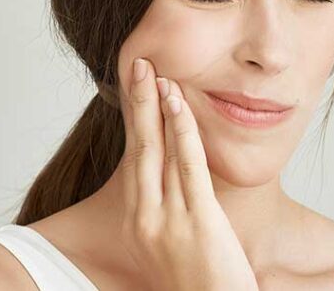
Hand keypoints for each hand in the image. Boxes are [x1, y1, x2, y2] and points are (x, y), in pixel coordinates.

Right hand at [118, 58, 258, 290]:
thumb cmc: (199, 286)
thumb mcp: (175, 246)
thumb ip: (172, 212)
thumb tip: (176, 179)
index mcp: (138, 224)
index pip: (133, 160)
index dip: (135, 121)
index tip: (136, 88)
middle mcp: (144, 219)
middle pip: (138, 147)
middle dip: (137, 103)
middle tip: (138, 64)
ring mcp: (167, 221)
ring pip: (158, 151)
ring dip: (157, 107)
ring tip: (156, 73)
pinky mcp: (197, 222)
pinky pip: (186, 166)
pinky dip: (181, 130)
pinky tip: (178, 103)